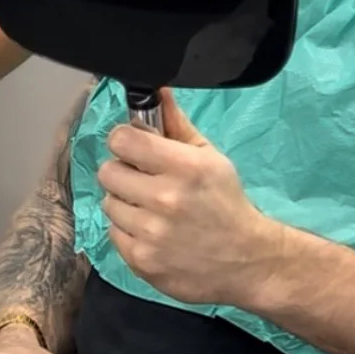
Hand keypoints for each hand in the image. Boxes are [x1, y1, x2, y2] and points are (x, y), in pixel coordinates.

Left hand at [98, 91, 280, 306]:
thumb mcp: (210, 158)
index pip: (122, 140)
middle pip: (107, 172)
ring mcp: (151, 234)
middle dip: (123, 172)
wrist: (246, 260)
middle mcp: (164, 199)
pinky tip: (152, 231)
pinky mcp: (142, 261)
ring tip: (151, 209)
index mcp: (184, 167)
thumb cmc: (226, 203)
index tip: (135, 147)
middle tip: (143, 180)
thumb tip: (155, 92)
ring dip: (125, 203)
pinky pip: (113, 233)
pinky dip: (128, 231)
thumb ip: (177, 125)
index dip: (125, 141)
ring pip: (109, 204)